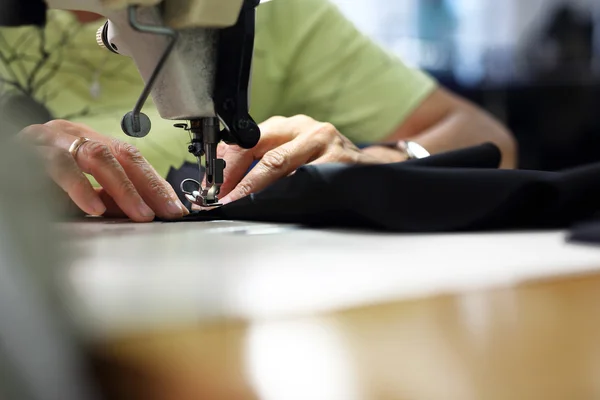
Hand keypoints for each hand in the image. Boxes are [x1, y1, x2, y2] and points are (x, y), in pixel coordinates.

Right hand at [18, 120, 187, 221]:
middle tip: (164, 213)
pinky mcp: (30, 152)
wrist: (2, 168)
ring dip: (123, 189)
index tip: (175, 208)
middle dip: (148, 186)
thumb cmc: (37, 181)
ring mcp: (52, 140)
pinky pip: (59, 167)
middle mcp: (75, 135)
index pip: (133, 158)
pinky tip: (94, 207)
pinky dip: (81, 188)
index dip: (156, 183)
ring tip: (139, 215)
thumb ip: (109, 198)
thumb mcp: (81, 192)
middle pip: (121, 155)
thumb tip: (145, 211)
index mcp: (90, 141)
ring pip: (97, 157)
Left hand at [215, 115, 385, 204]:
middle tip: (220, 197)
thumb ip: (268, 163)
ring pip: (278, 163)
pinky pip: (305, 178)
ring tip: (237, 202)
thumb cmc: (331, 167)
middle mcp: (306, 128)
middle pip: (257, 146)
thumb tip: (229, 183)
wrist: (376, 174)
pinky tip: (274, 204)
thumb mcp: (298, 157)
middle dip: (233, 175)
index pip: (246, 139)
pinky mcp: (341, 160)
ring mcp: (325, 142)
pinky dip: (285, 193)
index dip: (225, 163)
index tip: (213, 186)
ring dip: (253, 187)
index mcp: (290, 126)